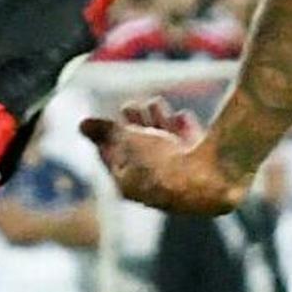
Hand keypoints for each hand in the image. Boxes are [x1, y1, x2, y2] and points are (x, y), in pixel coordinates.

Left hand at [84, 97, 247, 215]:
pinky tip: (181, 117)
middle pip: (139, 150)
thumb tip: (82, 125)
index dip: (108, 137)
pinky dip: (182, 130)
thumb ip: (105, 131)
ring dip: (157, 123)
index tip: (105, 120)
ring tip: (155, 104)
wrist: (209, 180)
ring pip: (164, 145)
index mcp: (129, 186)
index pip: (112, 159)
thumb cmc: (161, 163)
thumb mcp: (127, 140)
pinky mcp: (202, 170)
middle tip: (130, 107)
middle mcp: (153, 187)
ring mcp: (178, 179)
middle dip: (134, 125)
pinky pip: (188, 146)